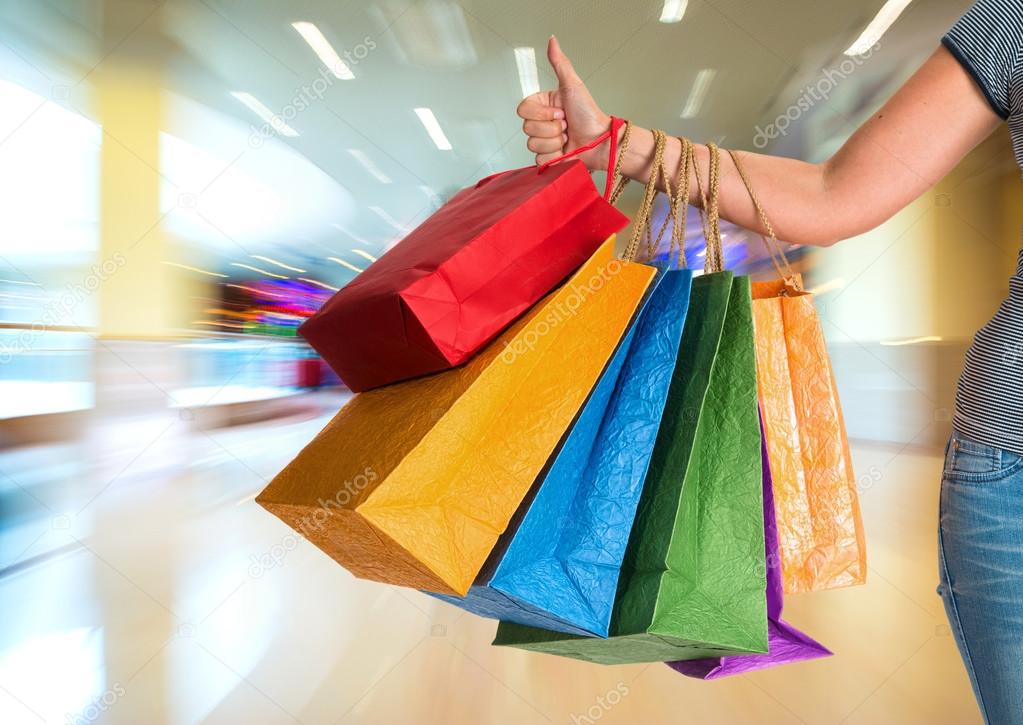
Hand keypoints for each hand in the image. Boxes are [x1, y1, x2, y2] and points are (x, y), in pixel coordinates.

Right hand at [516, 36, 611, 169]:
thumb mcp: (572, 85)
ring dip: (554, 142)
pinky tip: (566, 151)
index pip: (523, 110)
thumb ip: (559, 63)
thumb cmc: (589, 114)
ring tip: (568, 137)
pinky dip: (555, 156)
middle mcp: (540, 123)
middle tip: (566, 124)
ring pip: (533, 145)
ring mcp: (543, 142)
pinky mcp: (547, 159)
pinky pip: (539, 160)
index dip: (542, 113)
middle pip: (527, 128)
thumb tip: (552, 40)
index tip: (560, 111)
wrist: (600, 141)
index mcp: (542, 105)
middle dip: (551, 128)